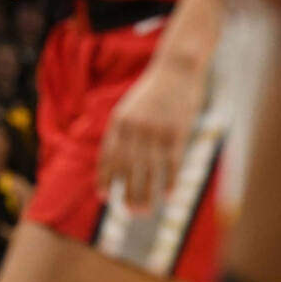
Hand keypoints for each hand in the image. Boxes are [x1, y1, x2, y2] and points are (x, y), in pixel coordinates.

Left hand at [97, 57, 205, 210]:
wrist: (176, 69)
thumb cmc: (153, 92)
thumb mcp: (130, 108)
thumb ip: (123, 132)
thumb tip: (118, 163)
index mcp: (119, 121)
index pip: (108, 155)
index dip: (105, 177)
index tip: (104, 197)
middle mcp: (135, 128)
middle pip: (128, 167)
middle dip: (126, 192)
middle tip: (129, 212)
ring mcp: (156, 130)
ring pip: (149, 169)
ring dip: (145, 193)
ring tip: (143, 212)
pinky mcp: (177, 132)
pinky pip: (171, 162)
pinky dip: (169, 181)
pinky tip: (168, 197)